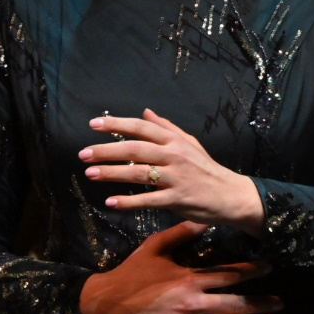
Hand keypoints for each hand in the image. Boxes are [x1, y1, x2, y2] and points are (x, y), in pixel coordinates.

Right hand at [78, 222, 280, 313]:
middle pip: (234, 305)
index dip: (251, 271)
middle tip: (280, 302)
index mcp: (189, 279)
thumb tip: (204, 220)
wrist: (109, 302)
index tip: (269, 268)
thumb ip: (181, 234)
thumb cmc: (133, 271)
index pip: (229, 275)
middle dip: (260, 303)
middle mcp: (192, 304)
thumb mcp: (155, 247)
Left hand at [81, 108, 265, 231]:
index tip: (93, 125)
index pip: (141, 127)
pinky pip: (148, 200)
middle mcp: (173, 155)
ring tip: (90, 174)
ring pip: (138, 173)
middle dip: (106, 151)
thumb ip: (166, 127)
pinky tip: (111, 202)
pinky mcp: (177, 199)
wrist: (230, 194)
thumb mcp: (189, 143)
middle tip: (83, 154)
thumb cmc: (206, 168)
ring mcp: (175, 177)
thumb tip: (145, 111)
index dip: (116, 125)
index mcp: (174, 140)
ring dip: (111, 173)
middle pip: (134, 149)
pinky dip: (129, 201)